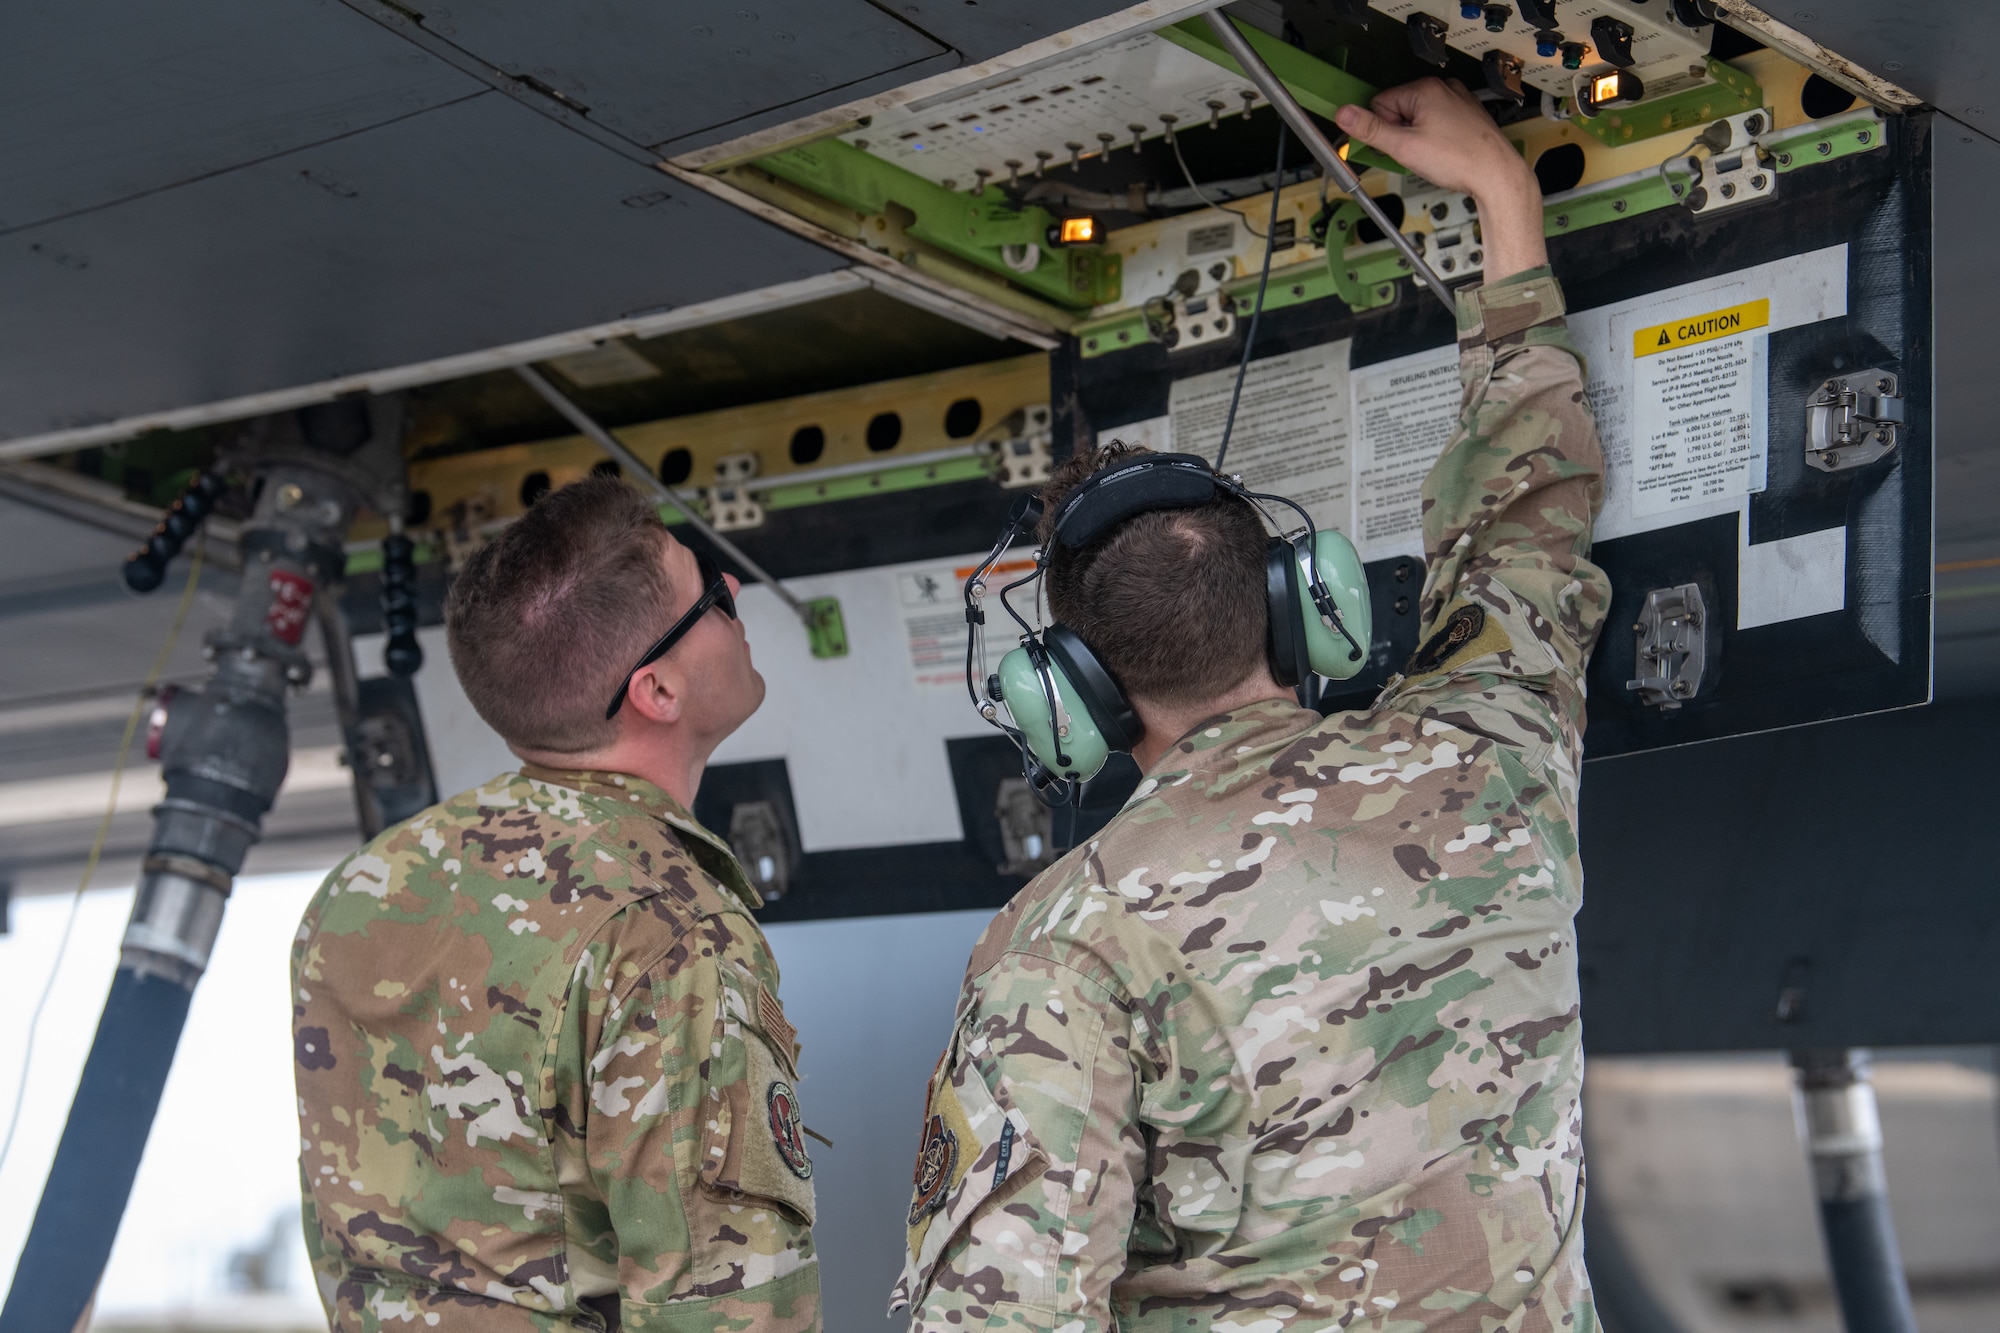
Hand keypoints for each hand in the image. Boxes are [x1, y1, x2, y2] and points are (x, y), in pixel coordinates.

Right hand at [1334, 78, 1547, 282]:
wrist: (1497, 174)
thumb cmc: (1459, 160)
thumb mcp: (1405, 148)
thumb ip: (1371, 130)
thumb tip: (1345, 115)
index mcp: (1425, 90)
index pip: (1380, 103)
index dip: (1382, 130)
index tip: (1391, 147)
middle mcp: (1443, 89)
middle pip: (1399, 110)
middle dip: (1400, 135)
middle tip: (1412, 155)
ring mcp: (1457, 101)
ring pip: (1419, 118)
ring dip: (1416, 139)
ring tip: (1430, 156)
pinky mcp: (1466, 115)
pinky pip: (1437, 123)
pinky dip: (1434, 139)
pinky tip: (1442, 154)